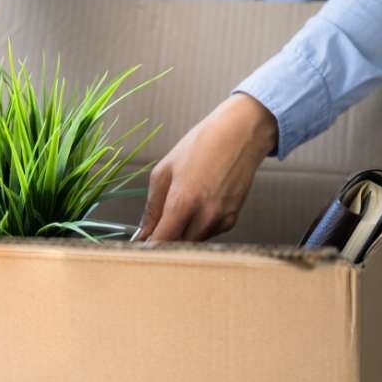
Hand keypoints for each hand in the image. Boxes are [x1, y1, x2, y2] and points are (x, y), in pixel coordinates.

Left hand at [134, 94, 278, 241]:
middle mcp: (204, 216)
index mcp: (183, 202)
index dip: (149, 247)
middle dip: (164, 241)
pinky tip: (198, 205)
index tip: (142, 245)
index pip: (161, 242)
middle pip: (177, 247)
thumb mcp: (164, 171)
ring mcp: (220, 220)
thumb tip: (143, 232)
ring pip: (193, 242)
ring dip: (181, 234)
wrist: (240, 134)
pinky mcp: (231, 220)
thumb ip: (152, 207)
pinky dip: (198, 226)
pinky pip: (207, 233)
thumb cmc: (202, 146)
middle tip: (156, 229)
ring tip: (180, 208)